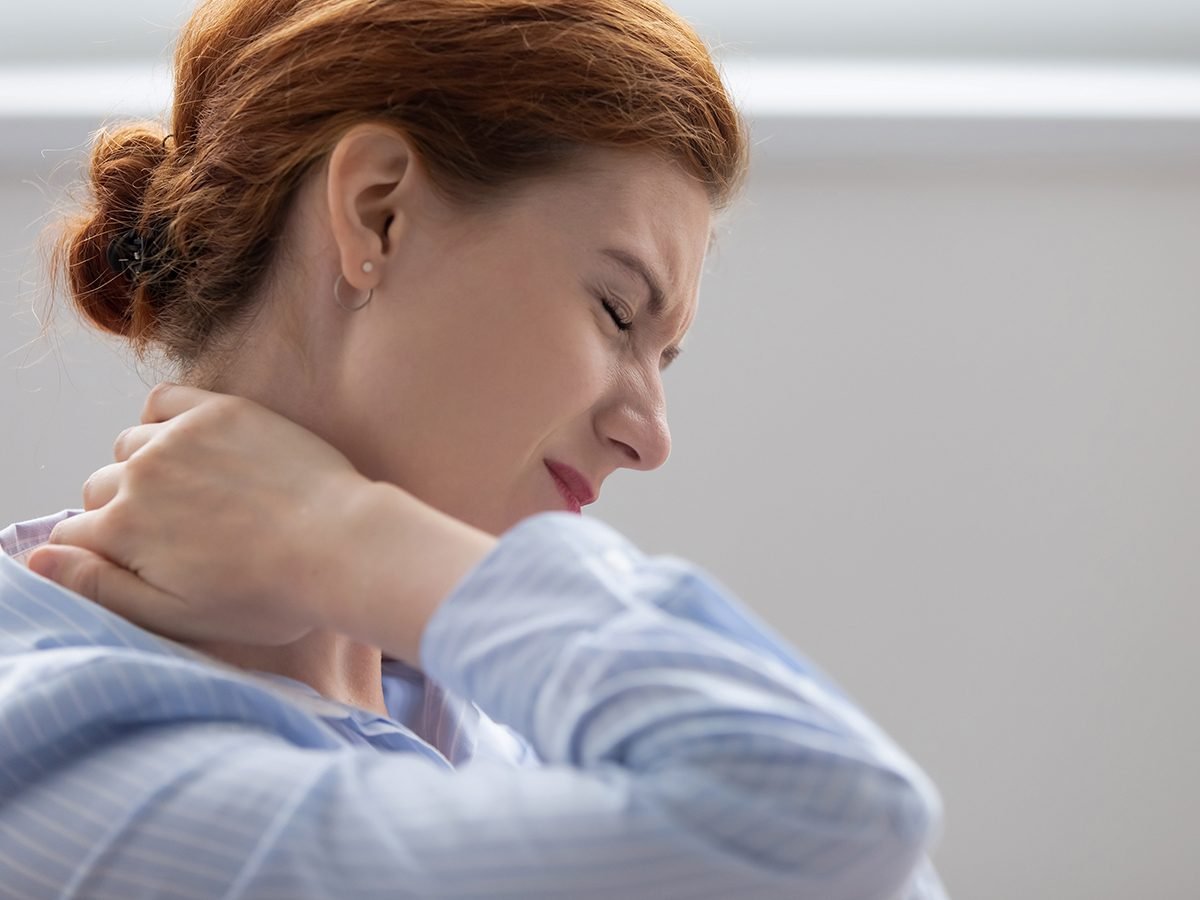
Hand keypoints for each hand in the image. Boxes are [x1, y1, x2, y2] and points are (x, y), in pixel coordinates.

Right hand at [27, 384, 374, 646]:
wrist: (342, 546)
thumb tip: (36, 559)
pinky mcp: (221, 411)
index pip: (77, 533)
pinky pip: (164, 401)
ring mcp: (181, 437)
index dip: (105, 553)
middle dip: (125, 512)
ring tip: (194, 496)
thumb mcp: (175, 615)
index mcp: (121, 528)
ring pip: (131, 445)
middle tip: (179, 536)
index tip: (144, 564)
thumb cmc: (268, 595)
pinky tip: (186, 444)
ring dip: (146, 467)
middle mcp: (140, 474)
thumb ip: (98, 587)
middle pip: (101, 488)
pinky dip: (162, 419)